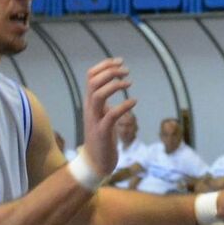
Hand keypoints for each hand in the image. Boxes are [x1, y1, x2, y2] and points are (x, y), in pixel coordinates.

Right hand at [80, 58, 135, 176]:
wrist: (95, 163)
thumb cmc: (102, 138)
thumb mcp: (102, 115)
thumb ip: (104, 101)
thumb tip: (113, 86)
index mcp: (90, 103)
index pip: (90, 76)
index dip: (104, 65)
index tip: (120, 61)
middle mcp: (90, 108)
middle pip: (92, 82)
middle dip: (110, 71)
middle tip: (126, 70)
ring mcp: (94, 120)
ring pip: (97, 95)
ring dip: (114, 86)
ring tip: (129, 83)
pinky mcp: (102, 132)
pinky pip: (111, 115)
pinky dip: (123, 106)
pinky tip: (134, 102)